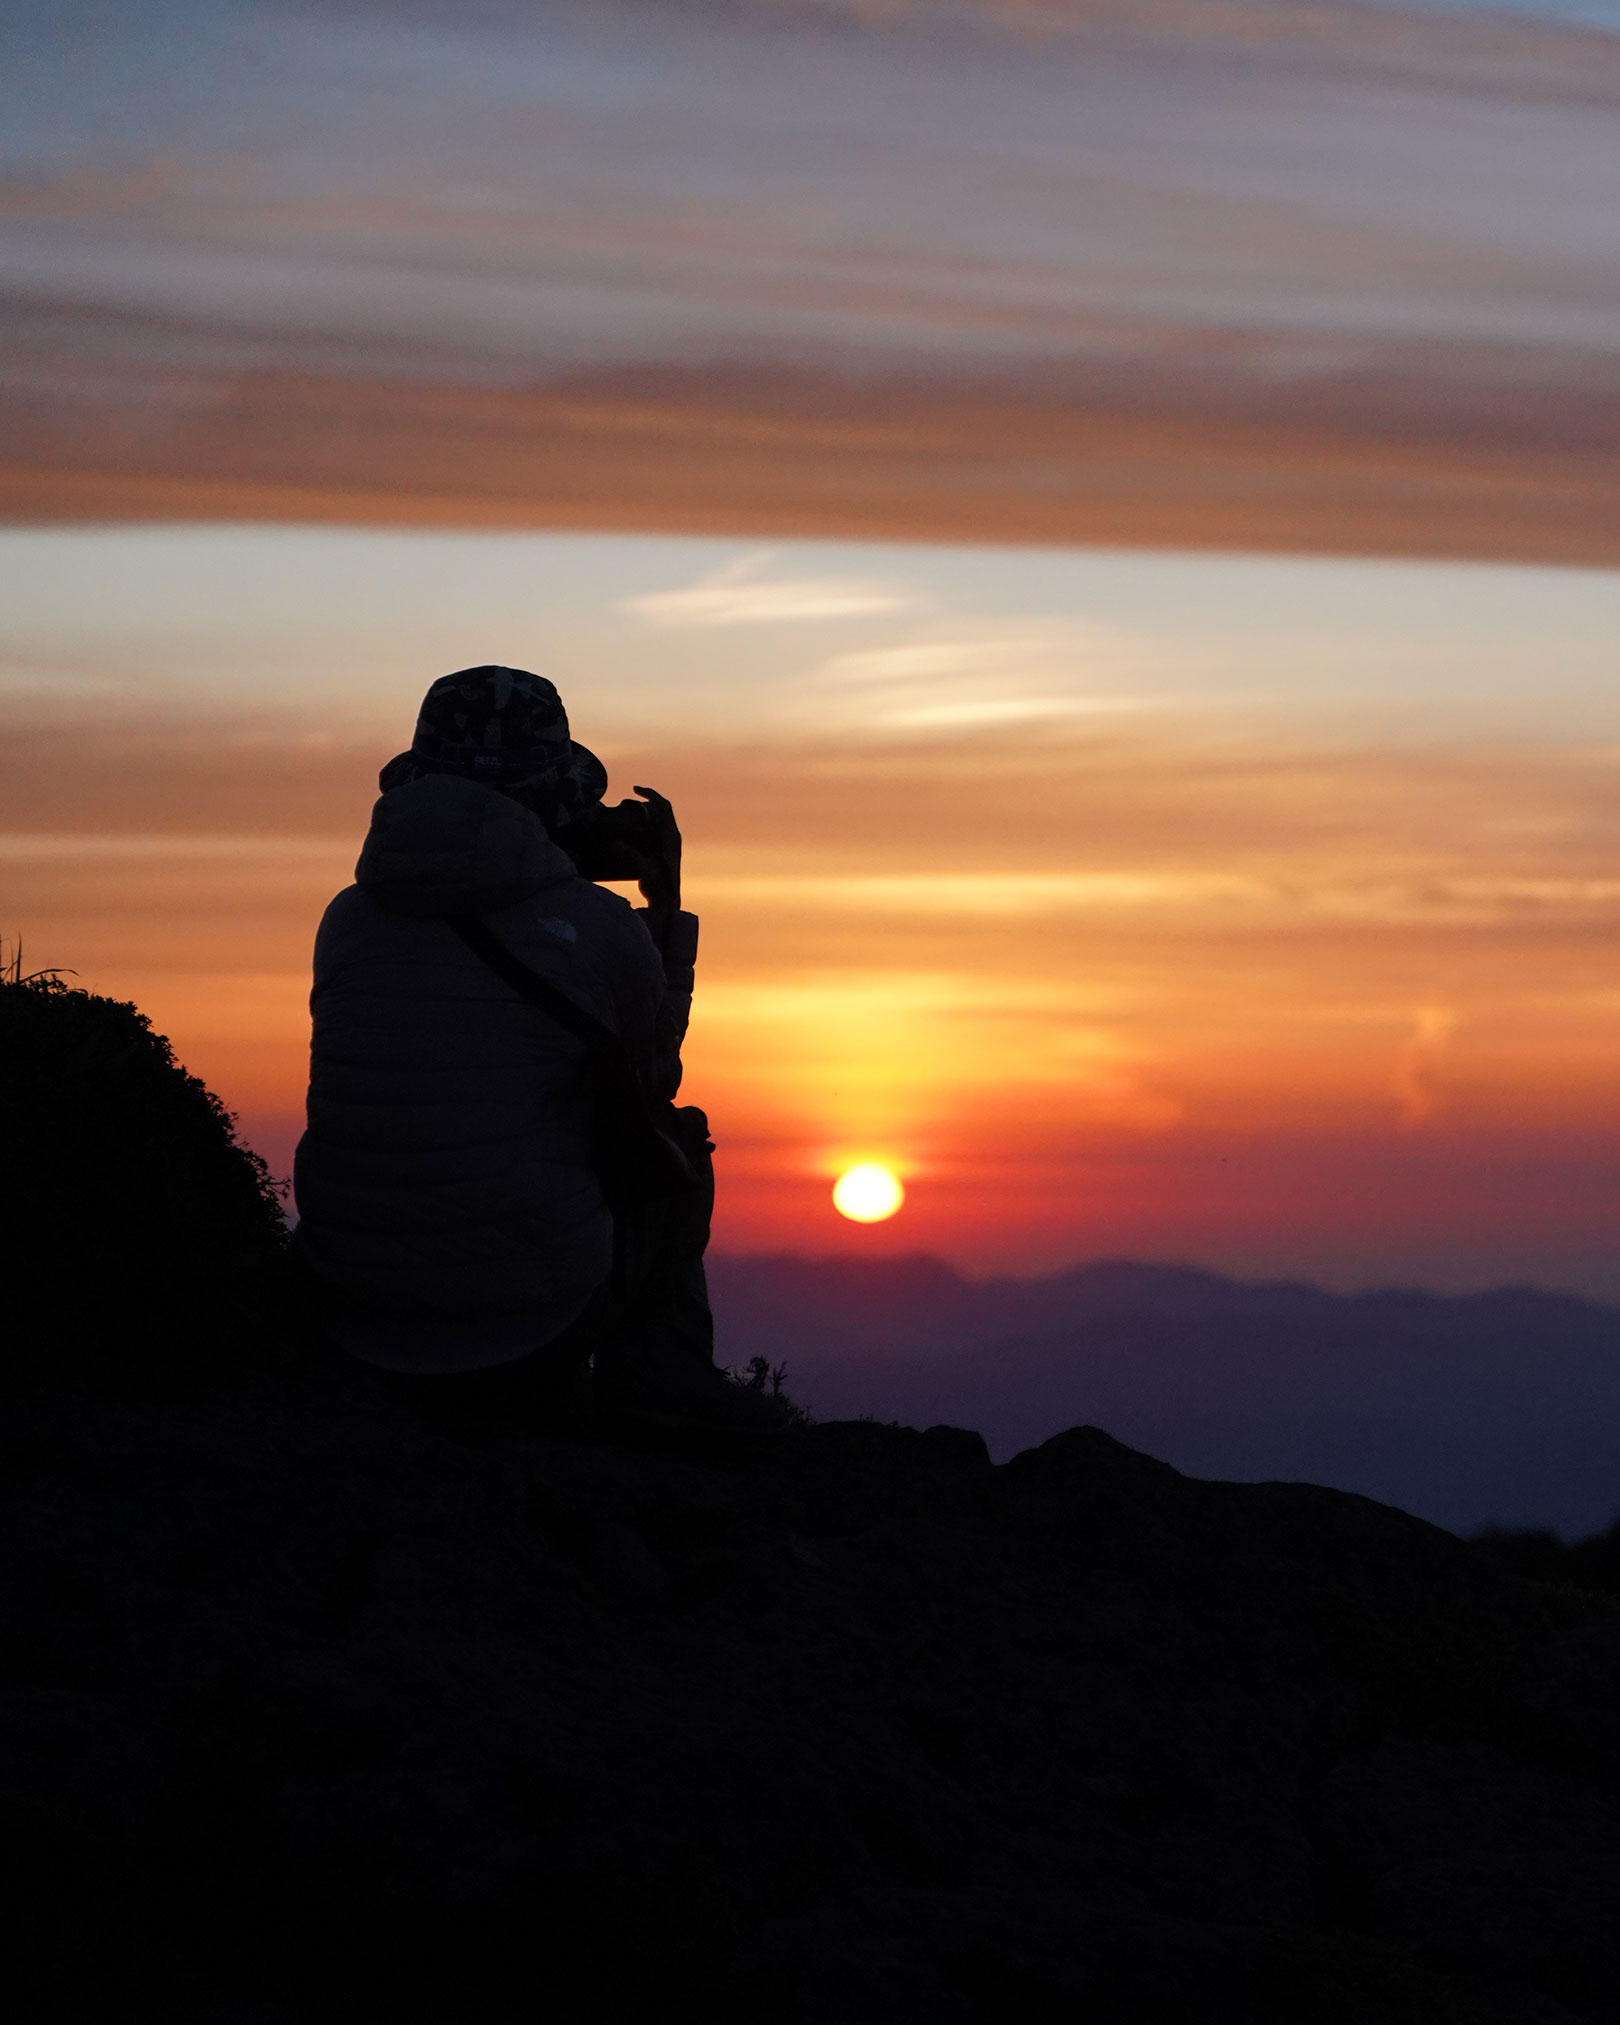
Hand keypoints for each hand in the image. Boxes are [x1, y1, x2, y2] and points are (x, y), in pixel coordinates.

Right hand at [629, 785, 680, 916]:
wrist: (667, 903)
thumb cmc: (659, 887)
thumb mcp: (645, 871)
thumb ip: (632, 856)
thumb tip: (616, 844)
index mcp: (671, 837)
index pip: (664, 807)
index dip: (651, 794)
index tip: (635, 790)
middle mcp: (672, 838)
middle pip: (662, 810)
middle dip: (647, 801)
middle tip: (629, 799)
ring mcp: (669, 844)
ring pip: (659, 820)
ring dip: (646, 813)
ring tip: (628, 813)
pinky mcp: (663, 852)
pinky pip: (655, 831)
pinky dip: (644, 825)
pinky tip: (630, 832)